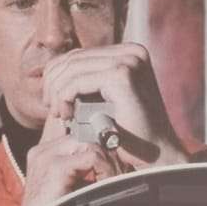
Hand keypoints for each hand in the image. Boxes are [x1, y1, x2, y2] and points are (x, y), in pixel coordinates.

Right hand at [0, 113, 118, 205]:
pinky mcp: (55, 168)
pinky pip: (92, 157)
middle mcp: (42, 152)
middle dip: (106, 156)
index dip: (100, 153)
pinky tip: (107, 185)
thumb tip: (111, 166)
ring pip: (91, 145)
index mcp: (43, 155)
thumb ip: (80, 175)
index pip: (79, 140)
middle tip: (120, 174)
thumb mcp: (68, 190)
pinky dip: (106, 170)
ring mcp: (46, 157)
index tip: (113, 170)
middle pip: (86, 139)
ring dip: (108, 164)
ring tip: (115, 181)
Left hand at [42, 44, 186, 167]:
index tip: (52, 99)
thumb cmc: (129, 132)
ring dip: (57, 92)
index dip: (58, 74)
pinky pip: (76, 82)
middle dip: (54, 82)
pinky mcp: (122, 75)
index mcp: (130, 52)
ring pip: (72, 69)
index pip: (81, 55)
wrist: (156, 154)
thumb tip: (51, 69)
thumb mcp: (106, 99)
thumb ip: (88, 81)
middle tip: (50, 107)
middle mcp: (132, 51)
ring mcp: (129, 60)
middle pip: (75, 58)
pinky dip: (64, 98)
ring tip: (58, 114)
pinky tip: (65, 115)